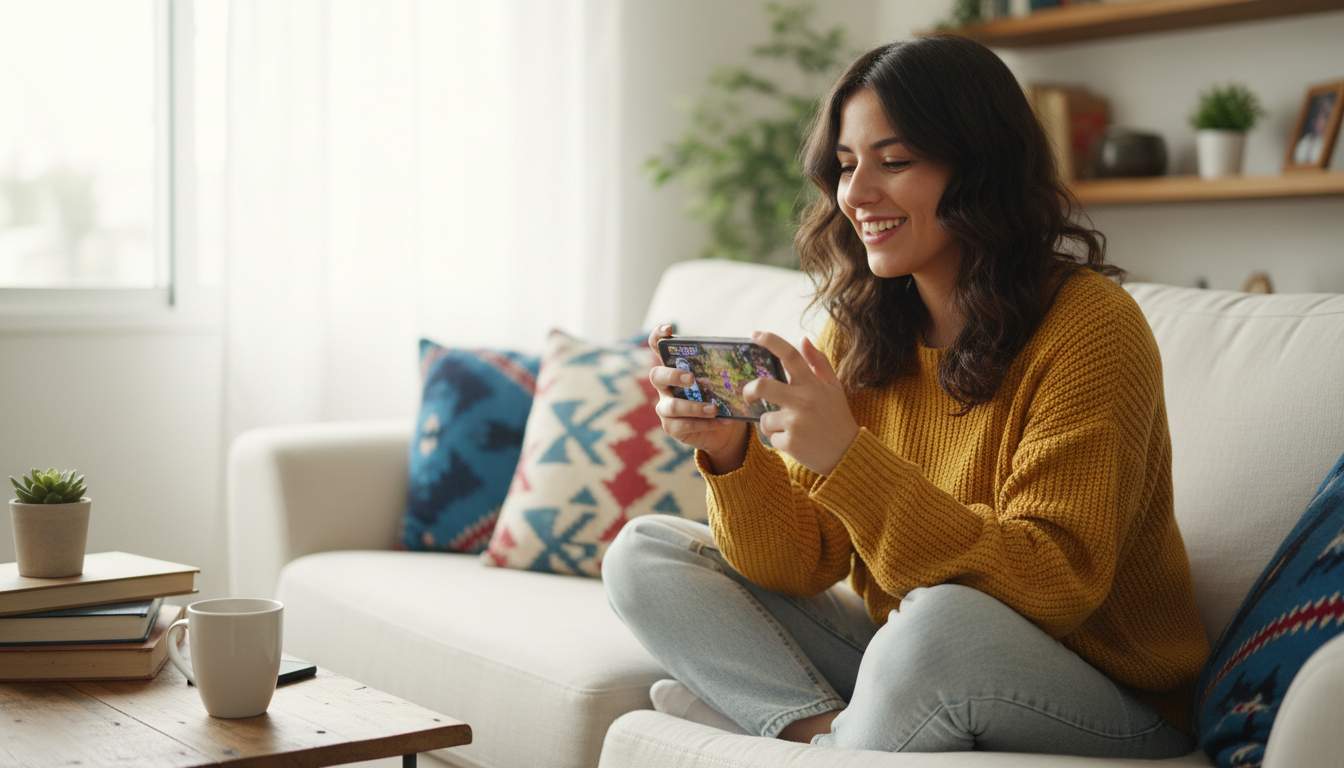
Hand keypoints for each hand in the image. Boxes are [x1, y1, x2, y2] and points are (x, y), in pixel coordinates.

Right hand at [647, 324, 749, 471]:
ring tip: (714, 409)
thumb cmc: (721, 396)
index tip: (669, 329)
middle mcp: (665, 386)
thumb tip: (742, 350)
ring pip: (671, 406)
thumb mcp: (722, 379)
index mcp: (674, 367)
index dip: (658, 336)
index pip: (657, 346)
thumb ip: (722, 366)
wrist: (724, 430)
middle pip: (656, 375)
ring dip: (694, 407)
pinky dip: (704, 424)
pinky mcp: (671, 426)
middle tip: (692, 378)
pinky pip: (682, 426)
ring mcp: (666, 407)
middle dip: (673, 375)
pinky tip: (721, 422)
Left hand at [742, 331, 859, 475]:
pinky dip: (779, 441)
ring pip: (765, 419)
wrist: (847, 454)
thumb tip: (803, 340)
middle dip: (749, 390)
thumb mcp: (834, 388)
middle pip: (762, 386)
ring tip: (792, 430)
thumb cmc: (837, 417)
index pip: (790, 356)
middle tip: (749, 395)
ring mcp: (796, 422)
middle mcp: (803, 400)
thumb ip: (819, 363)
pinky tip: (797, 443)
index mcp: (813, 384)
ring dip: (772, 425)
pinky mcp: (790, 443)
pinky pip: (771, 438)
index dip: (770, 341)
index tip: (755, 334)